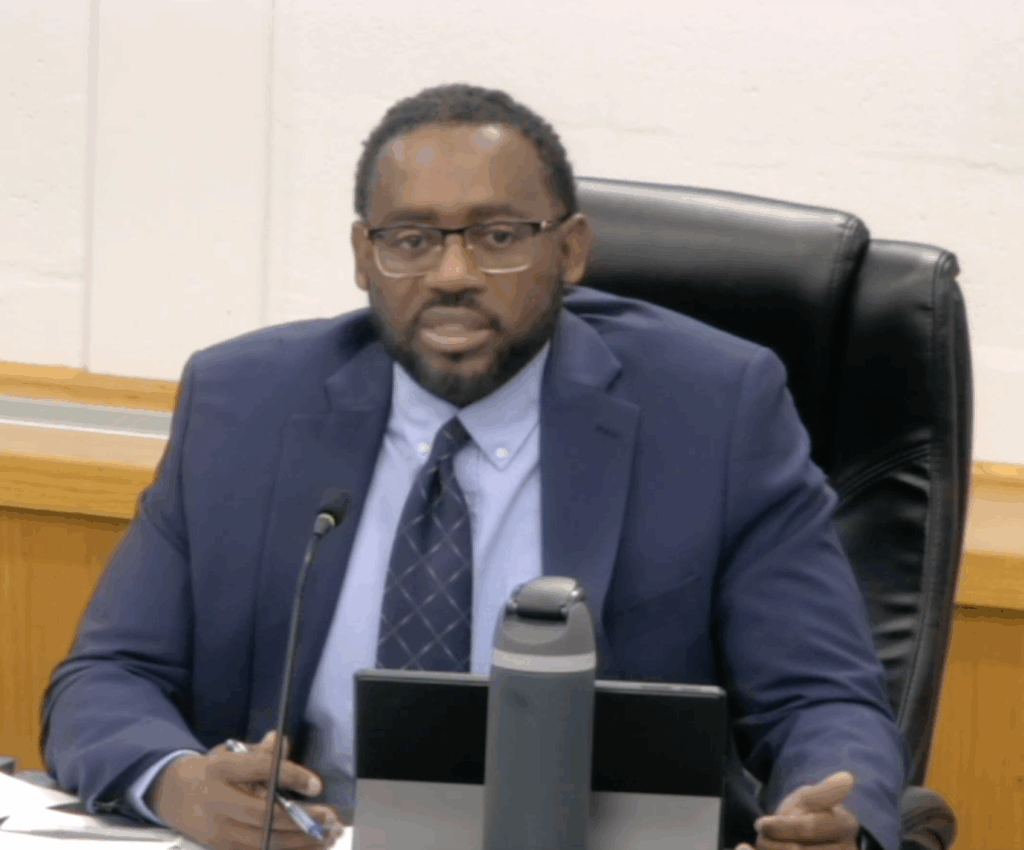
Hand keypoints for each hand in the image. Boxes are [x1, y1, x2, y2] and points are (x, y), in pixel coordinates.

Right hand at [148, 731, 344, 849]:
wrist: (172, 794)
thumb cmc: (211, 770)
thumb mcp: (232, 753)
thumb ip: (260, 752)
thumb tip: (283, 742)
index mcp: (221, 768)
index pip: (261, 769)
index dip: (292, 775)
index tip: (316, 784)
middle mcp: (217, 801)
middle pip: (264, 814)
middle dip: (302, 818)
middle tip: (329, 817)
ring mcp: (217, 829)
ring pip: (263, 840)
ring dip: (299, 842)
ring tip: (326, 837)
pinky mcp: (219, 847)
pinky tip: (305, 849)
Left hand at [736, 770, 860, 849]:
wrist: (817, 840)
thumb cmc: (809, 815)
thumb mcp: (811, 798)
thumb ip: (820, 794)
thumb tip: (847, 778)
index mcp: (845, 825)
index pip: (808, 827)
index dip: (779, 826)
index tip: (760, 823)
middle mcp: (847, 849)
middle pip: (796, 849)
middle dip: (770, 843)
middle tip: (760, 837)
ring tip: (763, 845)